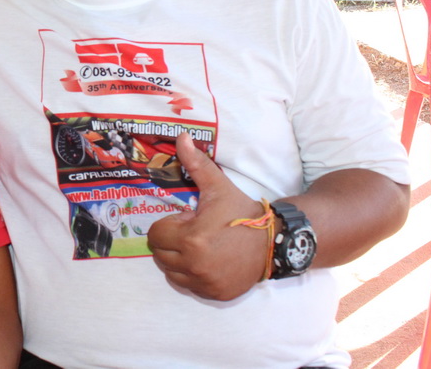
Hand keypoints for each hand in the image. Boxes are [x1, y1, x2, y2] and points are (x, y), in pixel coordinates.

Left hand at [146, 133, 270, 300]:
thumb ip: (197, 164)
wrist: (275, 242)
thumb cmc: (243, 213)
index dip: (169, 225)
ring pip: (171, 272)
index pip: (155, 235)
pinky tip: (207, 262)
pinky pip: (188, 286)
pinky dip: (192, 276)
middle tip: (194, 232)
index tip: (189, 220)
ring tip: (200, 246)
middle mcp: (195, 265)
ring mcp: (205, 283)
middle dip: (171, 241)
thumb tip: (182, 136)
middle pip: (160, 255)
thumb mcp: (219, 188)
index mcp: (192, 240)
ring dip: (178, 259)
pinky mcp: (214, 295)